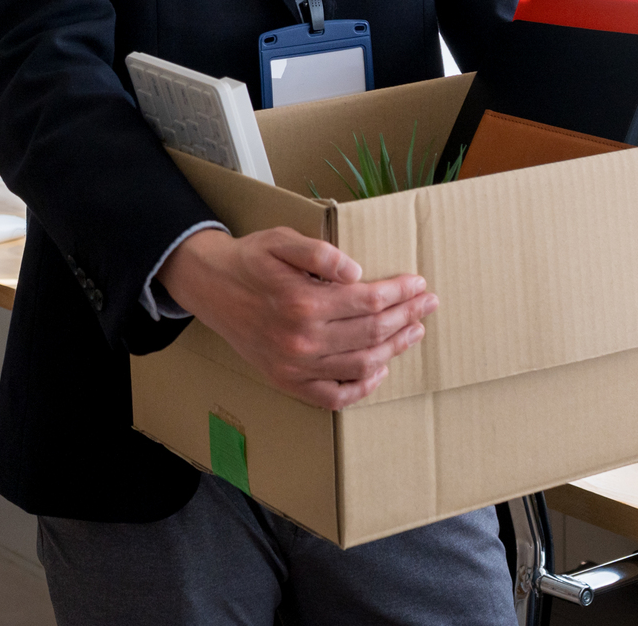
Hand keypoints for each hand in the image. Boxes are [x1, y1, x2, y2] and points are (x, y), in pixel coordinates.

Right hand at [156, 226, 438, 409]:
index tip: (419, 284)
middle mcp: (301, 340)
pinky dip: (361, 387)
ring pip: (361, 364)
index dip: (400, 293)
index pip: (369, 301)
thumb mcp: (280, 241)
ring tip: (413, 331)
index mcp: (302, 302)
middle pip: (372, 333)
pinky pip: (333, 396)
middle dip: (406, 317)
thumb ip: (318, 253)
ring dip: (394, 348)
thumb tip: (356, 271)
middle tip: (428, 305)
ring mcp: (294, 367)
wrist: (209, 286)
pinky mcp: (287, 381)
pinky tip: (379, 369)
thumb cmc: (249, 260)